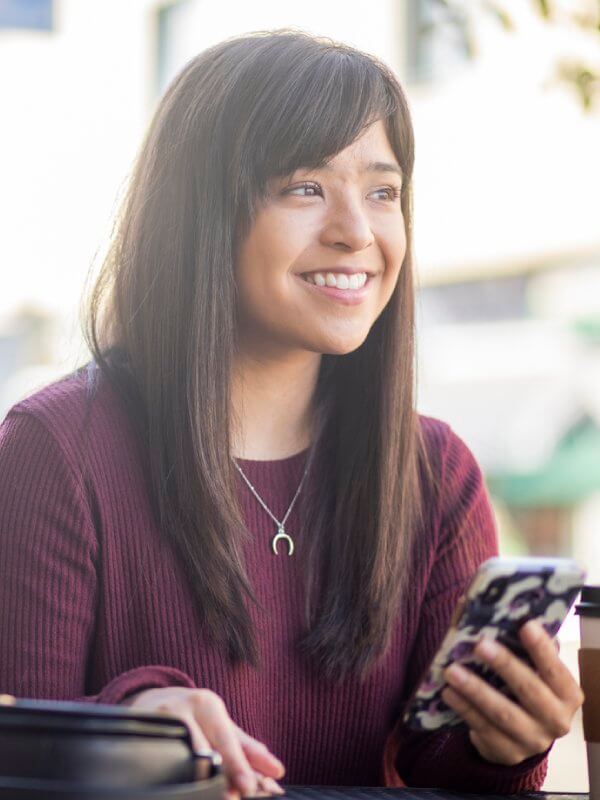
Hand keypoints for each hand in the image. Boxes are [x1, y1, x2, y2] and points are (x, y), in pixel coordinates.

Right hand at [122, 687, 284, 797]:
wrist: (150, 698)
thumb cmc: (195, 715)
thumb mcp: (221, 724)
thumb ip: (248, 748)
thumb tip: (277, 770)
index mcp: (207, 704)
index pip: (225, 739)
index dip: (238, 765)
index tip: (249, 787)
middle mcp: (181, 708)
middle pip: (202, 750)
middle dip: (218, 777)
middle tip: (231, 797)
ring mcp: (156, 721)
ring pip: (178, 756)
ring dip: (194, 779)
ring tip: (206, 794)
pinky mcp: (136, 733)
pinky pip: (153, 757)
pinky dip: (168, 775)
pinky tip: (177, 786)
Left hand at [440, 619, 583, 765]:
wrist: (519, 737)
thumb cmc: (524, 689)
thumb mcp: (531, 670)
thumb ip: (521, 645)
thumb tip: (486, 608)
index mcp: (567, 694)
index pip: (556, 670)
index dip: (542, 649)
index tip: (525, 625)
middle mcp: (557, 720)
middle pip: (530, 691)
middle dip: (505, 666)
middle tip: (480, 645)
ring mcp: (533, 740)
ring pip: (503, 714)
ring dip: (476, 690)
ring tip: (452, 670)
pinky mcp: (508, 753)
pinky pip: (483, 729)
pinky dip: (465, 709)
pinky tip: (449, 692)